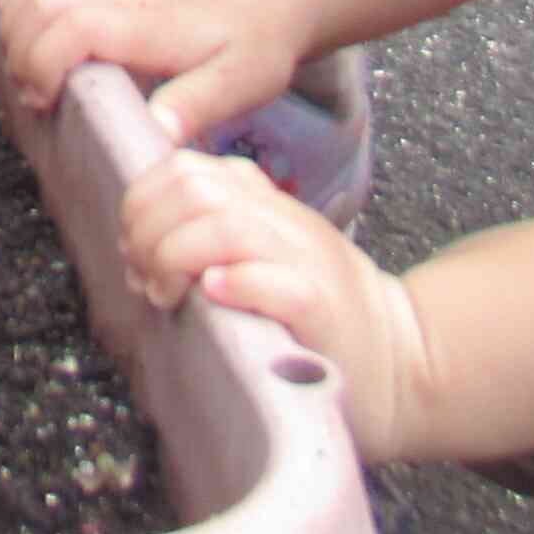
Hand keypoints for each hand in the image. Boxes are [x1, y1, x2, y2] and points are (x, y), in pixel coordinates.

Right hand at [0, 0, 305, 142]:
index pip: (72, 24)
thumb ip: (196, 106)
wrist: (257, 3)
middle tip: (38, 95)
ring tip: (32, 67)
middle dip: (21, 51)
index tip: (47, 103)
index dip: (43, 63)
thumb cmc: (248, 49)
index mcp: (147, 21)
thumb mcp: (239, 85)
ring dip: (14, 23)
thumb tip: (157, 132)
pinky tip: (27, 25)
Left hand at [116, 149, 433, 454]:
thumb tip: (139, 239)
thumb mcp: (265, 257)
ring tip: (165, 294)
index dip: (143, 204)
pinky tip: (212, 297)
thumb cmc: (316, 320)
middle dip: (149, 232)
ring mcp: (307, 260)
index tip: (133, 251)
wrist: (400, 364)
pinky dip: (235, 283)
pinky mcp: (323, 307)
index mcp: (265, 205)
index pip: (185, 170)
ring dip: (176, 257)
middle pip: (195, 190)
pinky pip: (275, 281)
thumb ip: (213, 233)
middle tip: (144, 279)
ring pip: (226, 226)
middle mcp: (285, 221)